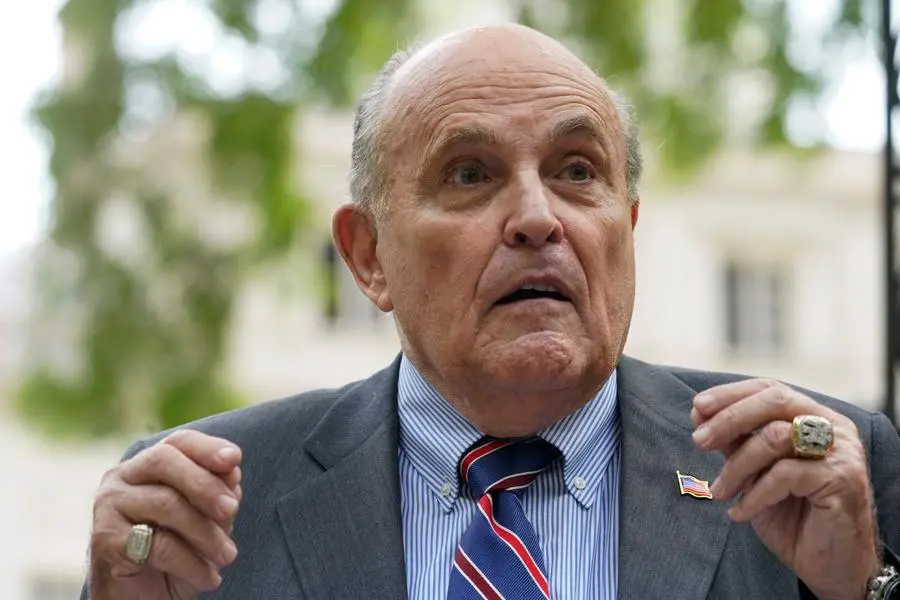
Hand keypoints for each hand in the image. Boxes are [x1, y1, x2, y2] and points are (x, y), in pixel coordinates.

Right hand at [88, 430, 242, 599]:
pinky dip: (191, 563)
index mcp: (147, 466)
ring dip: (206, 533)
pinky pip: (158, 545)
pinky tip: (209, 578)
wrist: (142, 599)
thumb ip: (216, 492)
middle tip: (232, 511)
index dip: (207, 447)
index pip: (177, 442)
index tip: (234, 459)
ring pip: (165, 503)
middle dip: (205, 484)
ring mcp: (108, 507)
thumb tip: (232, 471)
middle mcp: (121, 478)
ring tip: (228, 556)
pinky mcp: (105, 540)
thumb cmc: (177, 551)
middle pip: (165, 461)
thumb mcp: (205, 518)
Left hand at [691, 379, 879, 599]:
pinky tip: (740, 512)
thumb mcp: (755, 473)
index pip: (770, 389)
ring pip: (776, 437)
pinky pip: (785, 474)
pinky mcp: (843, 478)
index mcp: (814, 417)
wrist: (831, 566)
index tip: (697, 407)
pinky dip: (754, 494)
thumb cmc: (794, 516)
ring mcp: (842, 451)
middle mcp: (833, 426)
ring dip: (737, 466)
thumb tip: (699, 413)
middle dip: (729, 418)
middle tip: (699, 441)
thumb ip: (736, 441)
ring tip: (720, 491)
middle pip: (775, 402)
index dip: (731, 395)